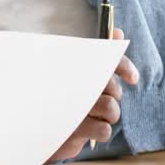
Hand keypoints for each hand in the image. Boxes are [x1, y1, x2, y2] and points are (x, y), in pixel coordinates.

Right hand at [49, 28, 138, 161]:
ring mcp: (72, 108)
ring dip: (109, 114)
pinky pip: (104, 130)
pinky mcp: (72, 131)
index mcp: (73, 67)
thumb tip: (117, 32)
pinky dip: (101, 130)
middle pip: (111, 87)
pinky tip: (89, 130)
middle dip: (113, 95)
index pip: (106, 60)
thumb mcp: (80, 75)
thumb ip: (100, 53)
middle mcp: (72, 85)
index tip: (132, 79)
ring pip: (111, 108)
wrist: (31, 131)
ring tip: (94, 114)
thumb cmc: (58, 98)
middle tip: (100, 98)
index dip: (123, 66)